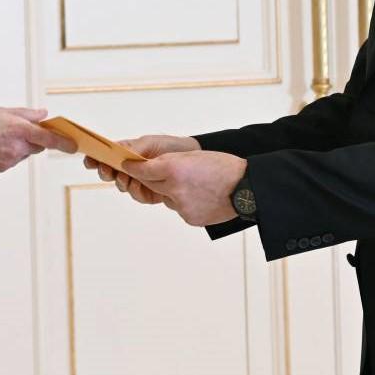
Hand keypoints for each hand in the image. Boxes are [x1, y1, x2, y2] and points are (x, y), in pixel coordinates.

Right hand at [0, 107, 74, 171]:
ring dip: (18, 145)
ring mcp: (8, 161)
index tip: (74, 145)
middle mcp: (16, 148)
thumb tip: (43, 114)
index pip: (49, 138)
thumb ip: (25, 114)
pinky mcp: (0, 169)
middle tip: (18, 128)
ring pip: (23, 153)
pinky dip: (7, 152)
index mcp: (18, 130)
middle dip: (34, 138)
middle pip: (37, 145)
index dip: (64, 143)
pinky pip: (12, 159)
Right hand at [85, 135, 198, 204]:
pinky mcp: (149, 192)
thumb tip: (119, 154)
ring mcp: (138, 180)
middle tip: (108, 171)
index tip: (89, 160)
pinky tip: (139, 185)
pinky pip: (136, 195)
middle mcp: (129, 167)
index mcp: (126, 152)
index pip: (106, 155)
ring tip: (127, 178)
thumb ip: (134, 148)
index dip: (95, 158)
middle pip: (109, 173)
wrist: (192, 158)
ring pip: (121, 186)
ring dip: (121, 182)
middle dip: (105, 172)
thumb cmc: (170, 147)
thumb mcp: (150, 142)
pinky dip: (136, 191)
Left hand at [122, 150, 247, 226]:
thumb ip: (172, 164)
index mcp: (173, 168)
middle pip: (151, 184)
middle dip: (151, 178)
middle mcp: (174, 188)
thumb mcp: (194, 157)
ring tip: (196, 185)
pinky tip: (203, 197)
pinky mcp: (189, 217)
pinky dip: (186, 203)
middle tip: (159, 173)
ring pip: (167, 197)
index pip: (143, 169)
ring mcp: (181, 205)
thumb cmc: (224, 168)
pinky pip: (180, 208)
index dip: (134, 167)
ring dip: (173, 191)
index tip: (127, 165)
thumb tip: (156, 172)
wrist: (247, 189)